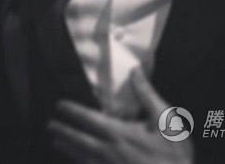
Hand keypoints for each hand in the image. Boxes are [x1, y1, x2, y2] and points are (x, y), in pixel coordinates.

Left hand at [47, 68, 193, 163]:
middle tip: (49, 125)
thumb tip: (135, 70)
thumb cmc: (174, 154)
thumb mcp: (166, 120)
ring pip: (80, 158)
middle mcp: (109, 151)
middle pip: (78, 140)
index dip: (71, 111)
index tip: (58, 105)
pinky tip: (75, 162)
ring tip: (55, 141)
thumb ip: (147, 95)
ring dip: (66, 149)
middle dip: (63, 131)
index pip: (88, 118)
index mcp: (119, 133)